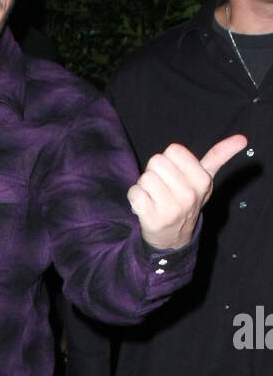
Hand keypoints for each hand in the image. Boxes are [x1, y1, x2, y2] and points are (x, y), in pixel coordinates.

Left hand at [129, 134, 246, 250]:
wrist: (173, 237)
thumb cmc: (185, 200)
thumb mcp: (205, 179)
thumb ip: (219, 156)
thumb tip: (242, 138)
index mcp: (202, 180)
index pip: (173, 150)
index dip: (169, 160)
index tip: (175, 175)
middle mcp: (189, 194)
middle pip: (156, 161)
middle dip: (156, 172)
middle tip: (163, 188)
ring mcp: (171, 208)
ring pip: (145, 178)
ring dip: (144, 187)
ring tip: (155, 198)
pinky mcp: (152, 218)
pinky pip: (134, 193)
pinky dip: (135, 198)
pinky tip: (145, 206)